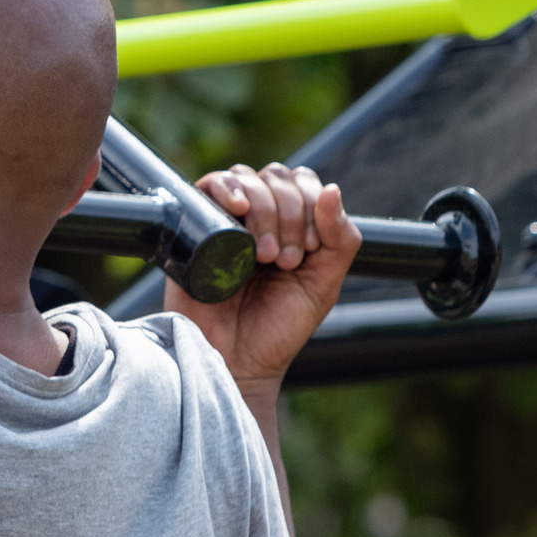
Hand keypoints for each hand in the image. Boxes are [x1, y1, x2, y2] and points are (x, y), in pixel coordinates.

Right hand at [170, 162, 358, 394]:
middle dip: (289, 214)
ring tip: (263, 256)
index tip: (309, 251)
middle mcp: (259, 217)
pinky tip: (237, 211)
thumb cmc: (278, 327)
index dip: (311, 206)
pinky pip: (209, 184)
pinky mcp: (195, 226)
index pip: (304, 182)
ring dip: (264, 210)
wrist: (236, 360)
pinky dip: (226, 188)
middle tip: (286, 261)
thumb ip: (340, 239)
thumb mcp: (325, 283)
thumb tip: (332, 189)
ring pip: (247, 178)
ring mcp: (226, 219)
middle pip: (277, 177)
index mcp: (292, 225)